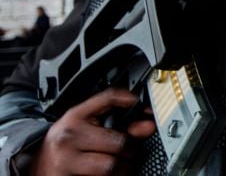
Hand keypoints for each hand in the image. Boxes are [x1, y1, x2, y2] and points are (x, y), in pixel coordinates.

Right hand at [31, 87, 154, 175]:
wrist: (36, 165)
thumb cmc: (65, 143)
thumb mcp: (84, 123)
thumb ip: (115, 118)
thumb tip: (148, 126)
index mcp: (74, 118)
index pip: (109, 99)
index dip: (132, 102)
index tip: (145, 109)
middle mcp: (69, 138)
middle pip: (120, 142)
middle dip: (131, 147)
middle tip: (129, 150)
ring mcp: (66, 162)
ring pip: (112, 166)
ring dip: (123, 167)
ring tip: (119, 164)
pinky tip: (109, 174)